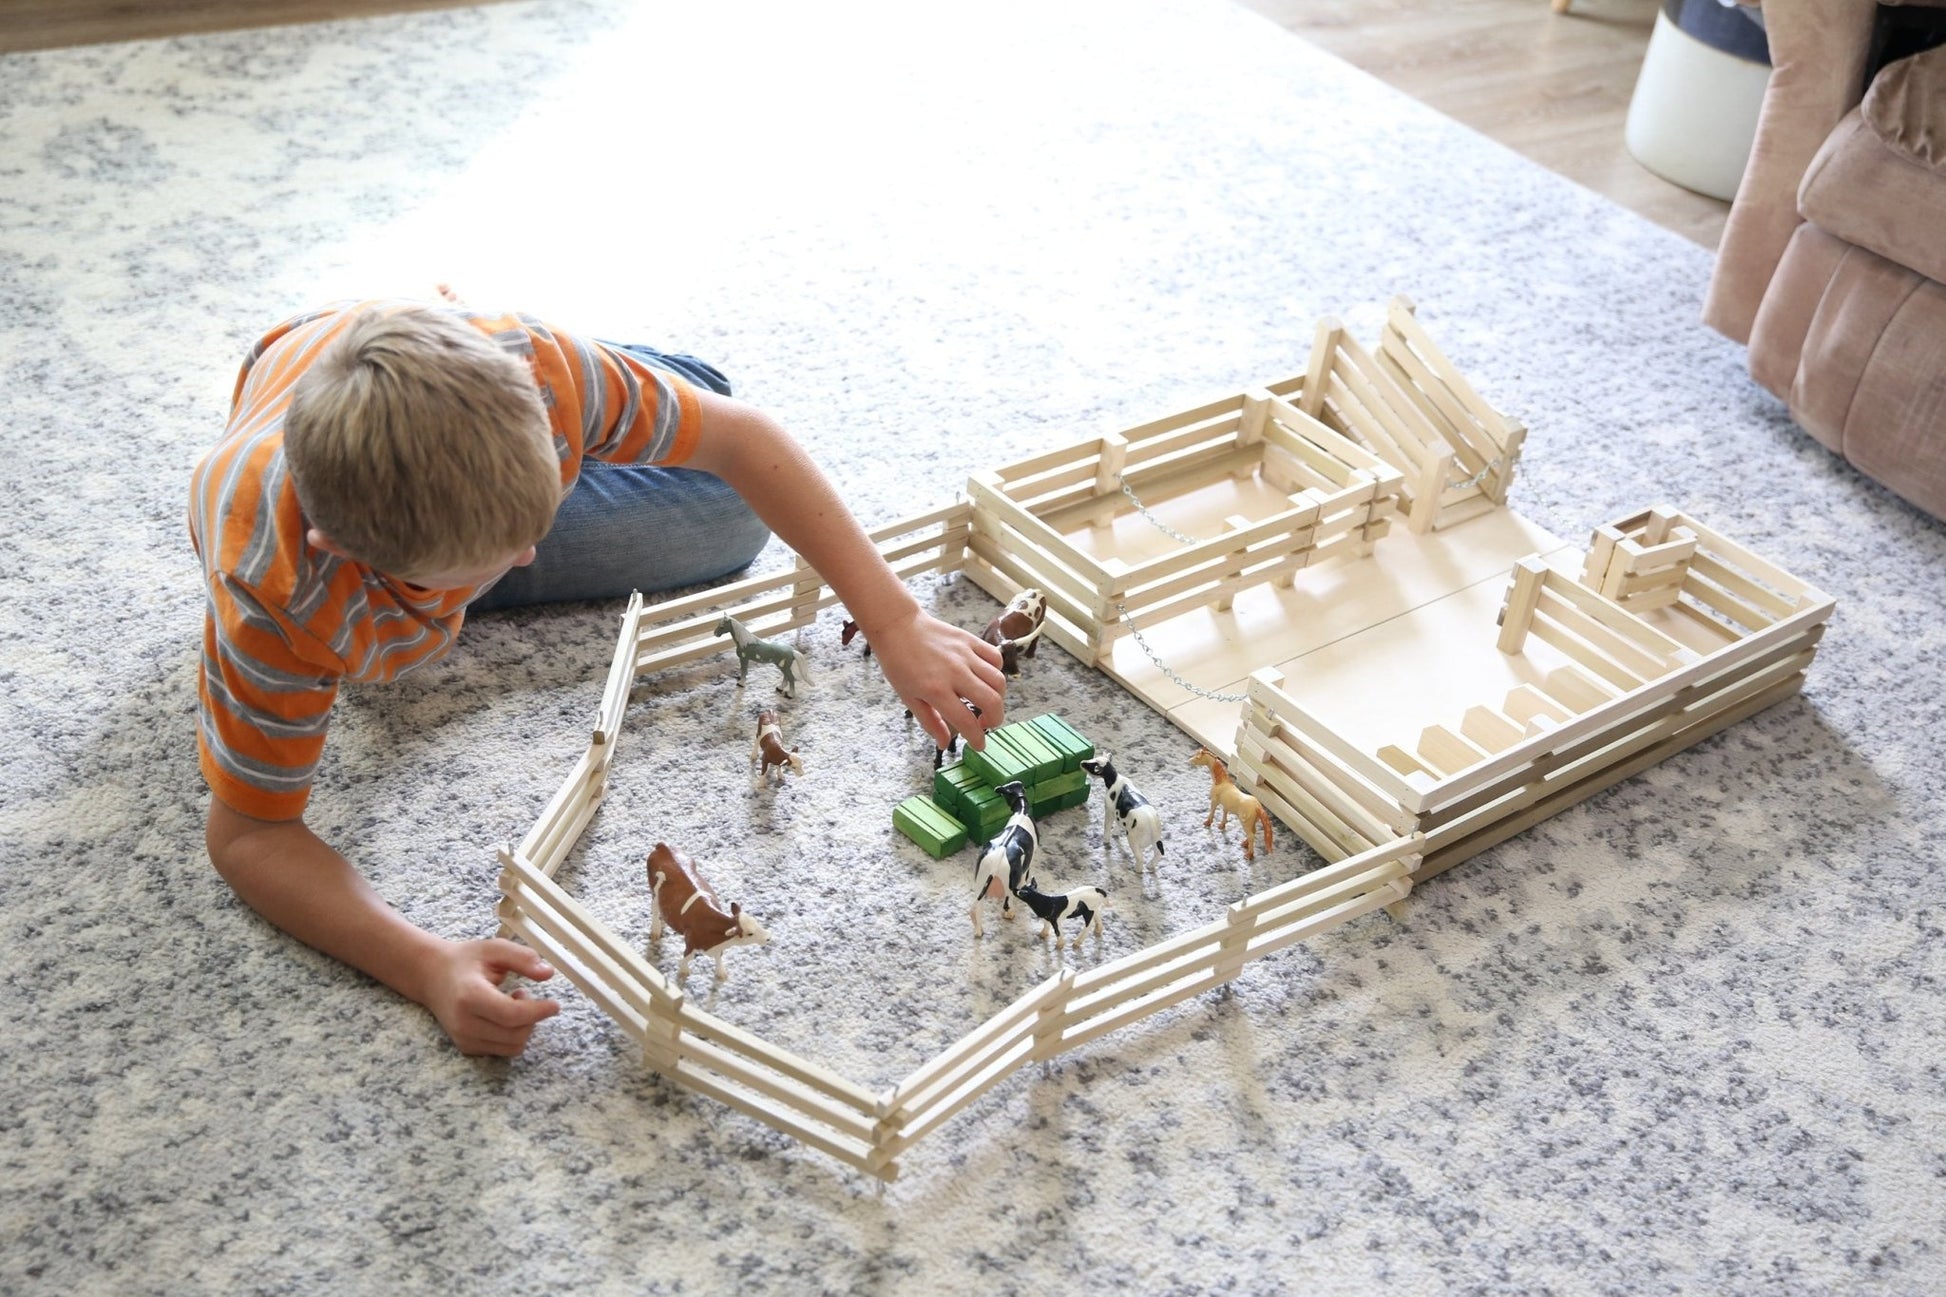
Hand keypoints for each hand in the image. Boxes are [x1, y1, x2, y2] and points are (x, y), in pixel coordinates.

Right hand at [423, 937, 559, 1056]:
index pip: (511, 1015)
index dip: (537, 1012)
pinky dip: (512, 1035)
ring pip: (512, 1047)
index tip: (554, 1005)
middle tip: (524, 994)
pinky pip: (503, 1050)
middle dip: (532, 1018)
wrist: (432, 977)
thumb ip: (522, 958)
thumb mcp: (494, 949)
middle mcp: (464, 1022)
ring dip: (523, 1027)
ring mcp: (464, 1038)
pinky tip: (503, 1016)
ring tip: (512, 1003)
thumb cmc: (465, 961)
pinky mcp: (466, 1047)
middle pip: (515, 1035)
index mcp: (470, 996)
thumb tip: (548, 973)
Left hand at [864, 606, 1007, 749]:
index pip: (966, 721)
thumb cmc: (899, 664)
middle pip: (991, 701)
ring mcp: (964, 654)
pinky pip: (995, 658)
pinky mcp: (969, 640)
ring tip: (986, 702)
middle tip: (987, 724)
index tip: (979, 745)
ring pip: (998, 680)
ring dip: (998, 698)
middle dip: (995, 720)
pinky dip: (996, 671)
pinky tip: (985, 678)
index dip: (977, 738)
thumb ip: (930, 722)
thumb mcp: (909, 698)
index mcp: (936, 690)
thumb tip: (944, 744)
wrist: (897, 627)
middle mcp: (954, 672)